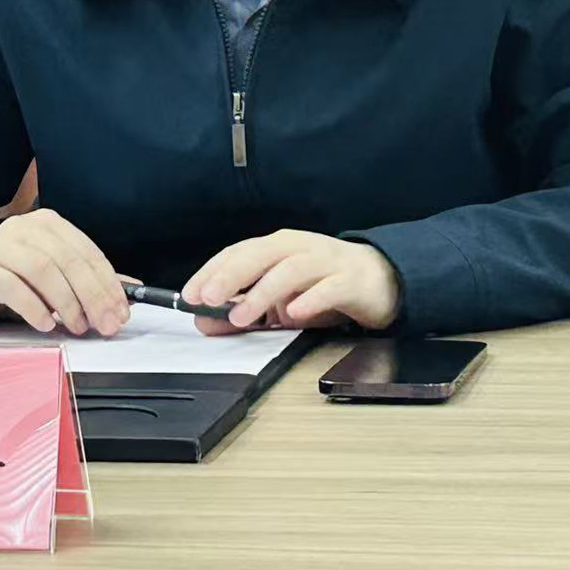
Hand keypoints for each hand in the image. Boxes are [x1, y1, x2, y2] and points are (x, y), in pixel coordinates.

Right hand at [0, 208, 130, 335]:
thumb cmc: (12, 274)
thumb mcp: (53, 273)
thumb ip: (87, 278)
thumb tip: (130, 288)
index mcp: (48, 224)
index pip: (87, 252)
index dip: (108, 284)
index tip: (121, 310)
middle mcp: (24, 228)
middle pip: (68, 260)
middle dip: (93, 296)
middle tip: (105, 324)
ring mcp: (0, 246)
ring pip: (42, 269)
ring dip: (66, 302)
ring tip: (76, 326)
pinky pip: (11, 286)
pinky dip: (34, 307)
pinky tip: (46, 324)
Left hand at [181, 230, 401, 335]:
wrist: (379, 280)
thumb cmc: (324, 285)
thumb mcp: (278, 302)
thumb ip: (243, 312)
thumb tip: (205, 323)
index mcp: (278, 247)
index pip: (238, 253)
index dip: (212, 272)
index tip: (189, 295)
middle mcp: (299, 248)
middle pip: (260, 255)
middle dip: (231, 276)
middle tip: (208, 299)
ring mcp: (326, 262)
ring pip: (291, 270)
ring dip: (263, 292)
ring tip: (242, 315)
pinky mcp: (351, 281)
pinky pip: (329, 287)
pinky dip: (310, 300)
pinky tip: (294, 314)